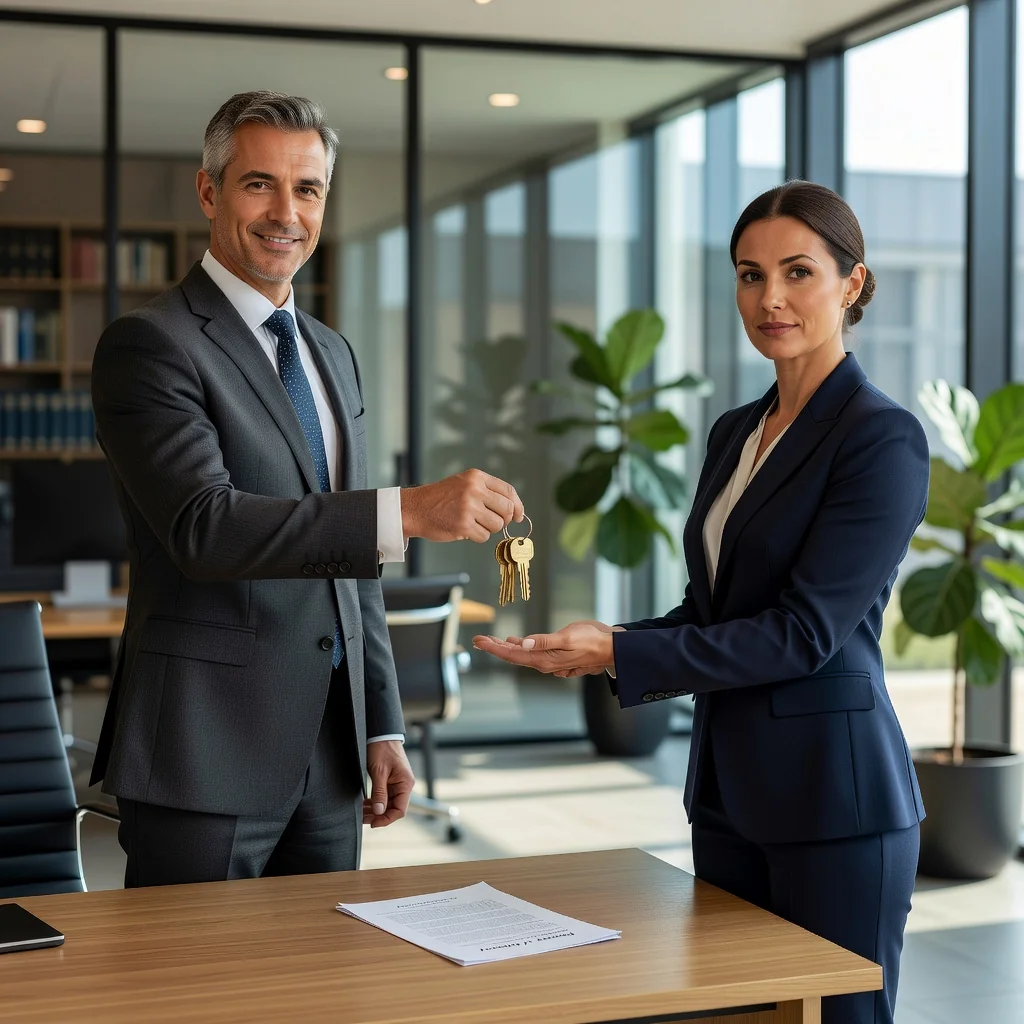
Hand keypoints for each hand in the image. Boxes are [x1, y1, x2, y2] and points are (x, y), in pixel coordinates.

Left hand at [364, 740, 414, 827]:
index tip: (373, 823)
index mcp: (406, 784)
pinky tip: (365, 804)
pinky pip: (385, 796)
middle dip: (378, 815)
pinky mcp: (391, 781)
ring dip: (376, 809)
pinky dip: (375, 801)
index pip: (400, 810)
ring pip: (388, 803)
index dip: (386, 819)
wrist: (381, 734)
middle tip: (362, 818)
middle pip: (393, 808)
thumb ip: (380, 793)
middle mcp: (404, 785)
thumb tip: (379, 812)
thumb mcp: (379, 772)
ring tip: (361, 813)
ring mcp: (398, 783)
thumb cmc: (382, 749)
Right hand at [400, 469, 523, 542]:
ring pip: (497, 525)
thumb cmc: (441, 499)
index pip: (508, 491)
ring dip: (488, 529)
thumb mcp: (464, 485)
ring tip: (472, 523)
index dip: (517, 505)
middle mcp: (474, 490)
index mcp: (476, 477)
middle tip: (491, 521)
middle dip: (503, 519)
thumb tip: (516, 512)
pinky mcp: (463, 525)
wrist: (415, 509)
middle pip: (506, 509)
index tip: (518, 516)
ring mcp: (469, 507)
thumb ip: (488, 493)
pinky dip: (477, 536)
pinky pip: (484, 536)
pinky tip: (464, 529)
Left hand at [472, 621, 621, 677]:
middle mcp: (544, 663)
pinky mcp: (555, 655)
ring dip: (505, 647)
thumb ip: (544, 641)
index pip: (512, 654)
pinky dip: (519, 646)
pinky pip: (531, 653)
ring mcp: (549, 661)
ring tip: (490, 640)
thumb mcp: (567, 637)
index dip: (494, 648)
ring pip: (521, 654)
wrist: (610, 648)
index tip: (479, 641)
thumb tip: (523, 644)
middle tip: (477, 639)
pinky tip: (514, 641)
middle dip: (494, 647)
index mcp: (544, 659)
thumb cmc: (591, 640)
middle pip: (513, 656)